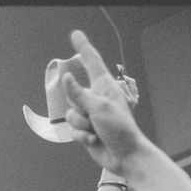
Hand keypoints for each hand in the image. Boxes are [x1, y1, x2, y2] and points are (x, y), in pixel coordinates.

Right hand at [63, 30, 145, 174]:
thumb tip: (66, 78)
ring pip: (71, 115)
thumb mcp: (99, 107)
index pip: (91, 61)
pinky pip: (73, 130)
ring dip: (82, 125)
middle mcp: (96, 98)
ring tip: (97, 131)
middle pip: (73, 94)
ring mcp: (90, 115)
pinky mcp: (86, 131)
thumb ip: (79, 93)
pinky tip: (95, 141)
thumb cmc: (119, 128)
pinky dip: (82, 137)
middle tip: (95, 118)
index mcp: (104, 86)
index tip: (75, 34)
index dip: (83, 47)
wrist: (125, 156)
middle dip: (80, 109)